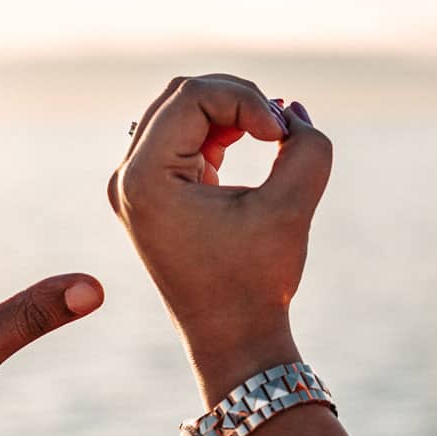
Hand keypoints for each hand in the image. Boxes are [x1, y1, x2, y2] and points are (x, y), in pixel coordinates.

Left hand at [108, 77, 330, 401]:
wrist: (234, 341)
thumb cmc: (256, 282)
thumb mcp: (291, 209)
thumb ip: (308, 148)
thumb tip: (292, 110)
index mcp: (145, 179)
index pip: (194, 96)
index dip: (246, 101)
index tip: (282, 135)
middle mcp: (128, 178)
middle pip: (181, 95)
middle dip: (238, 99)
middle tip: (280, 129)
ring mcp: (137, 186)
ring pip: (181, 110)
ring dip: (231, 113)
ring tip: (273, 137)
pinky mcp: (155, 195)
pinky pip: (184, 137)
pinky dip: (222, 131)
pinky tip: (257, 143)